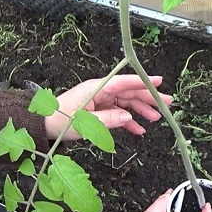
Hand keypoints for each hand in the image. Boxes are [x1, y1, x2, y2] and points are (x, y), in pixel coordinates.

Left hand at [43, 75, 172, 139]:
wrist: (44, 126)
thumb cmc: (61, 121)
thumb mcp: (85, 123)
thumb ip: (108, 120)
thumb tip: (128, 117)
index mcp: (97, 88)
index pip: (124, 82)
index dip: (142, 81)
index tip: (159, 81)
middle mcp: (101, 91)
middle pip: (129, 92)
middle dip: (148, 97)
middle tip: (167, 102)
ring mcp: (101, 101)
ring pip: (126, 103)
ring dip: (141, 110)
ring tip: (156, 118)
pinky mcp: (100, 111)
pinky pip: (118, 114)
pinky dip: (129, 121)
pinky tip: (139, 129)